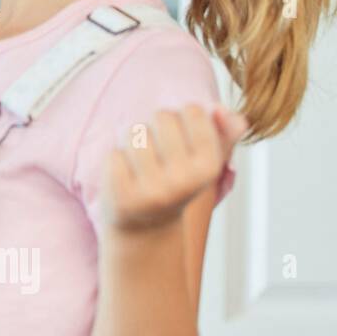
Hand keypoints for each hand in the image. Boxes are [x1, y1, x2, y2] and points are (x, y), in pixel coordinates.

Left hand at [99, 105, 246, 233]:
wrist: (146, 226)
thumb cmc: (176, 181)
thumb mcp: (205, 159)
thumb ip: (223, 132)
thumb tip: (221, 109)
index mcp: (209, 166)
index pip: (192, 110)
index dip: (181, 118)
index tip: (179, 139)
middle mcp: (184, 180)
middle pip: (162, 116)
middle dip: (155, 127)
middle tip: (157, 152)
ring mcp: (153, 190)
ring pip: (134, 131)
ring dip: (132, 141)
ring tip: (140, 163)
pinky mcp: (123, 196)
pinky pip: (113, 154)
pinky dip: (115, 160)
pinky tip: (125, 177)